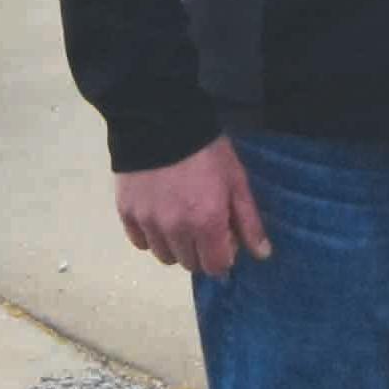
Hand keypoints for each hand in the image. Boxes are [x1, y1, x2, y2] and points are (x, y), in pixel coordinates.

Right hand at [114, 137, 271, 276]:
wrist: (160, 121)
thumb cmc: (207, 151)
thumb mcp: (236, 181)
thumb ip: (249, 221)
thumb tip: (262, 255)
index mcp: (206, 223)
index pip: (216, 267)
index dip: (223, 255)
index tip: (223, 234)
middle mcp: (175, 230)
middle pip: (189, 264)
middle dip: (200, 251)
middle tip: (201, 223)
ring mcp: (148, 223)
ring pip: (164, 256)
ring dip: (175, 246)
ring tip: (178, 219)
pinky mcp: (126, 213)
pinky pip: (139, 242)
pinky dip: (150, 236)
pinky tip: (158, 216)